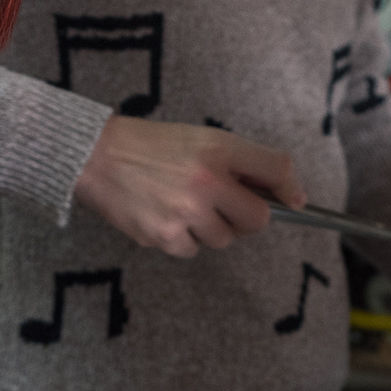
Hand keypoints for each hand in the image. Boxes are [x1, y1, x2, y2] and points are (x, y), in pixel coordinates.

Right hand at [73, 117, 306, 257]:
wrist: (96, 157)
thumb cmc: (152, 147)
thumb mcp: (200, 139)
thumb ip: (240, 163)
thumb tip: (287, 196)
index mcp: (218, 149)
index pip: (276, 168)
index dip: (290, 188)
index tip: (295, 201)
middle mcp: (206, 181)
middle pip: (257, 220)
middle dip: (246, 218)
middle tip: (227, 207)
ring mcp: (185, 212)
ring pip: (223, 240)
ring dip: (211, 229)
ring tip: (185, 207)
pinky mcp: (163, 236)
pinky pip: (192, 251)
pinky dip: (183, 239)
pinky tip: (165, 217)